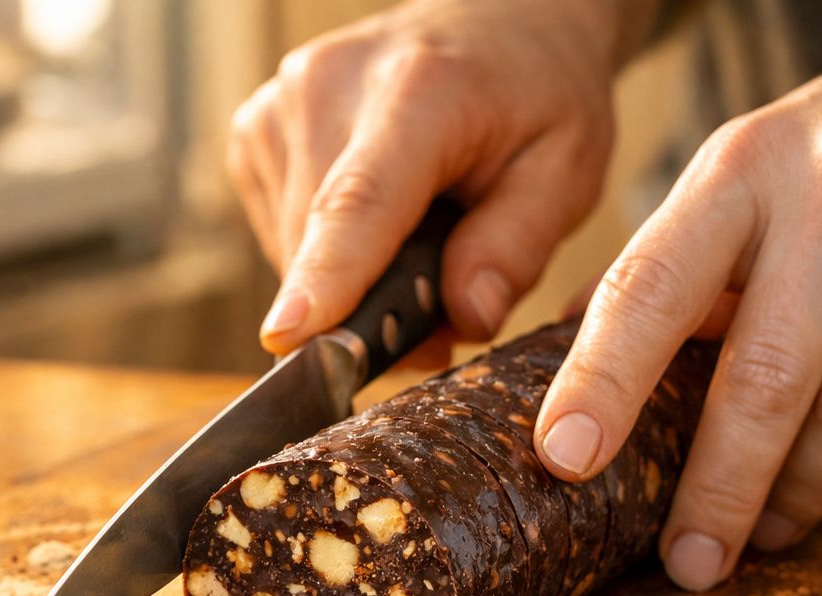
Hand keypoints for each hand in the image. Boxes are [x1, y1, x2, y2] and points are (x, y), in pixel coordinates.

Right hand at [228, 0, 656, 353]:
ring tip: (416, 238)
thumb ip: (517, 247)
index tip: (287, 338)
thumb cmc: (533, 99)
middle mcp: (330, 85)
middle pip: (320, 245)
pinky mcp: (254, 128)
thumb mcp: (567, 171)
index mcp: (420, 90)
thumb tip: (466, 318)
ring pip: (292, 249)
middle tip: (443, 300)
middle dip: (371, 306)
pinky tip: (374, 218)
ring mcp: (280, 102)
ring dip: (350, 279)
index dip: (325, 276)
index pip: (360, 200)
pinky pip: (277, 231)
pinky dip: (324, 250)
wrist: (494, 24)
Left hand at [535, 0, 821, 590]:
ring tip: (763, 533)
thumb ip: (663, 264)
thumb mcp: (739, 174)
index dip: (600, 380)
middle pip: (764, 380)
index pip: (650, 286)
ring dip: (799, 495)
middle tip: (688, 565)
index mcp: (738, 169)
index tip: (563, 458)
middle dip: (718, 492)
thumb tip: (566, 360)